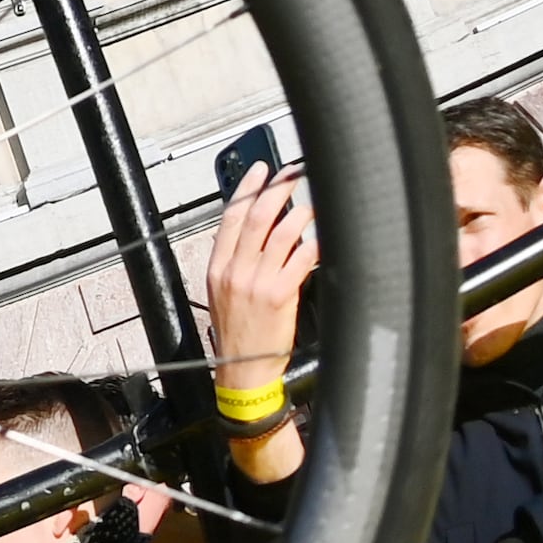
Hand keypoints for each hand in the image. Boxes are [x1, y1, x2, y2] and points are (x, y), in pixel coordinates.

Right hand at [204, 164, 313, 384]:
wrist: (242, 371)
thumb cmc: (237, 336)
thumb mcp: (223, 293)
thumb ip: (236, 263)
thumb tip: (256, 236)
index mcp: (218, 267)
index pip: (231, 218)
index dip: (246, 189)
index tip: (260, 171)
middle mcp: (235, 271)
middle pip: (258, 218)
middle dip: (277, 190)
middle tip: (294, 175)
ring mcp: (256, 282)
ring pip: (281, 235)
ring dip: (300, 214)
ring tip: (313, 205)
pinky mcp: (279, 295)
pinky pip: (300, 261)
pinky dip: (314, 246)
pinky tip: (323, 239)